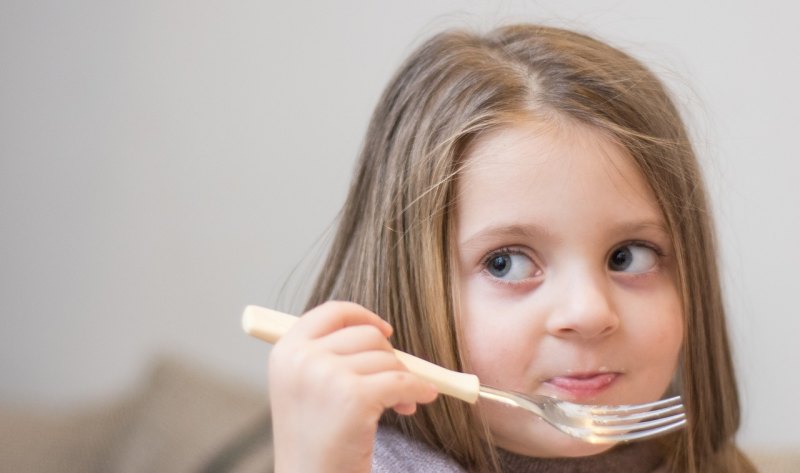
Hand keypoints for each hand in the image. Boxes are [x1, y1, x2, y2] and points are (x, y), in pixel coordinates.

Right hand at [268, 301, 437, 472]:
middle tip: (396, 382)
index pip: (332, 312)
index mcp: (286, 351)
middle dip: (389, 357)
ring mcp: (326, 375)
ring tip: (400, 405)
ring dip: (403, 379)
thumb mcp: (305, 388)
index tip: (384, 331)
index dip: (362, 316)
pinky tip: (420, 399)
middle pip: (366, 334)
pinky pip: (401, 381)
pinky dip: (418, 390)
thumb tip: (379, 332)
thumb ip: (327, 355)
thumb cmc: (314, 442)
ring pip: (386, 359)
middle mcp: (301, 358)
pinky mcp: (353, 397)